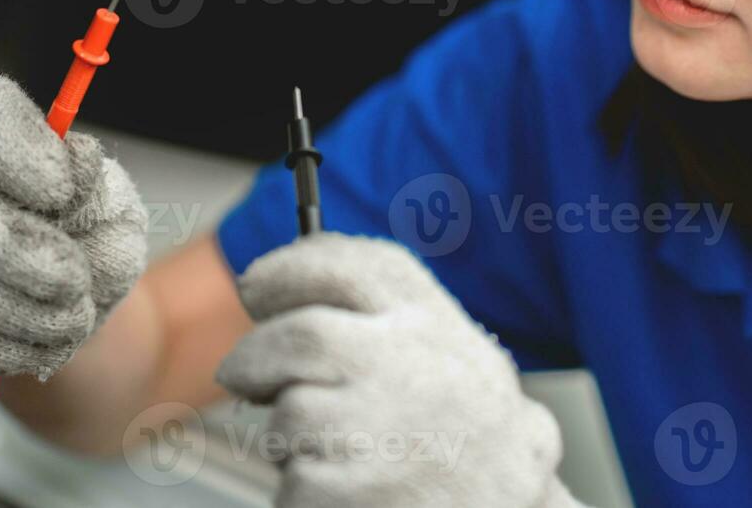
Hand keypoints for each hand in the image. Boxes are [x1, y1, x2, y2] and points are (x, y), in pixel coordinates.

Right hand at [0, 74, 147, 379]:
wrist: (79, 315)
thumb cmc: (93, 245)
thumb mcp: (117, 208)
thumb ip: (99, 186)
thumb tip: (75, 159)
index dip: (19, 148)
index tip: (63, 190)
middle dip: (30, 257)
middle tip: (77, 282)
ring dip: (31, 313)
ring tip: (72, 316)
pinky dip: (8, 348)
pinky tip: (37, 339)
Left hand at [216, 233, 586, 507]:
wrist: (507, 501)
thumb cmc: (462, 422)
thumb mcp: (443, 342)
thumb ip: (376, 303)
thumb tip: (280, 275)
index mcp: (430, 320)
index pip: (348, 267)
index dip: (286, 271)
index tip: (256, 287)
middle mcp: (409, 363)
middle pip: (298, 337)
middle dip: (254, 357)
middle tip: (244, 374)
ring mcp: (379, 428)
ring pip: (290, 415)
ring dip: (290, 435)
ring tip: (343, 448)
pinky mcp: (349, 490)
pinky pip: (295, 480)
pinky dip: (305, 487)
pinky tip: (351, 486)